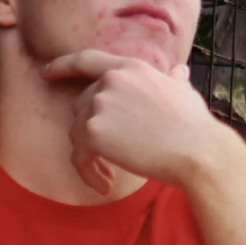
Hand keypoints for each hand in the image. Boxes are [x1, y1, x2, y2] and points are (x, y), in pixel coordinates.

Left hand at [42, 50, 231, 194]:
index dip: (63, 65)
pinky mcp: (92, 131)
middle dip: (90, 131)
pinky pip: (79, 155)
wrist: (199, 152)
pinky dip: (87, 172)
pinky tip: (105, 184)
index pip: (87, 60)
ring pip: (77, 133)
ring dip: (90, 157)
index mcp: (132, 67)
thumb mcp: (185, 93)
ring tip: (109, 176)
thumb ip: (174, 81)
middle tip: (108, 157)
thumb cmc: (196, 127)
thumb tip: (180, 72)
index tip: (46, 71)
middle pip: (81, 105)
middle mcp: (111, 80)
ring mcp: (100, 104)